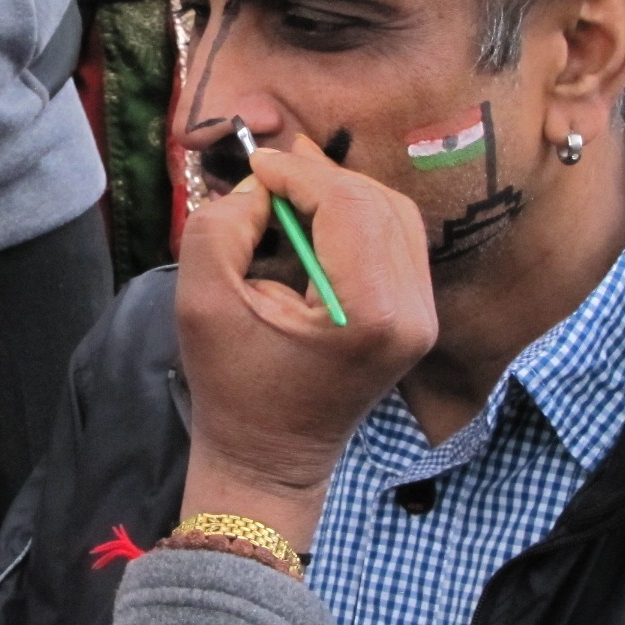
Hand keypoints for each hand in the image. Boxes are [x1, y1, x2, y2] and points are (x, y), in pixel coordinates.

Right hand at [175, 136, 437, 549]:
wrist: (269, 458)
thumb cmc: (232, 388)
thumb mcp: (201, 303)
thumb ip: (220, 228)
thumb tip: (258, 187)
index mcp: (369, 313)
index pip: (348, 205)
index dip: (300, 173)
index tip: (255, 166)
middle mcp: (412, 312)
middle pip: (378, 203)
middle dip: (321, 178)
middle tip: (269, 174)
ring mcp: (423, 318)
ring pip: (395, 216)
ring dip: (342, 195)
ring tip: (291, 192)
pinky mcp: (417, 319)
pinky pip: (398, 242)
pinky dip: (358, 220)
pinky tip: (317, 221)